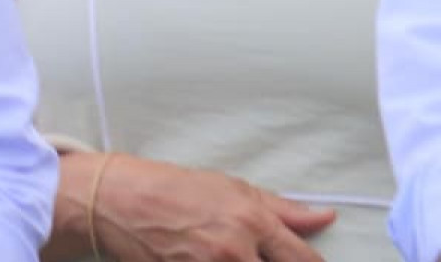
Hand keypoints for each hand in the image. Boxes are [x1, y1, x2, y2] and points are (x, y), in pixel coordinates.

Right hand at [75, 153, 335, 261]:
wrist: (116, 201)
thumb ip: (281, 209)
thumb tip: (326, 217)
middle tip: (254, 256)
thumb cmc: (172, 188)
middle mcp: (235, 251)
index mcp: (251, 221)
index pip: (306, 260)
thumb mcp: (228, 187)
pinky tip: (208, 259)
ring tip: (229, 256)